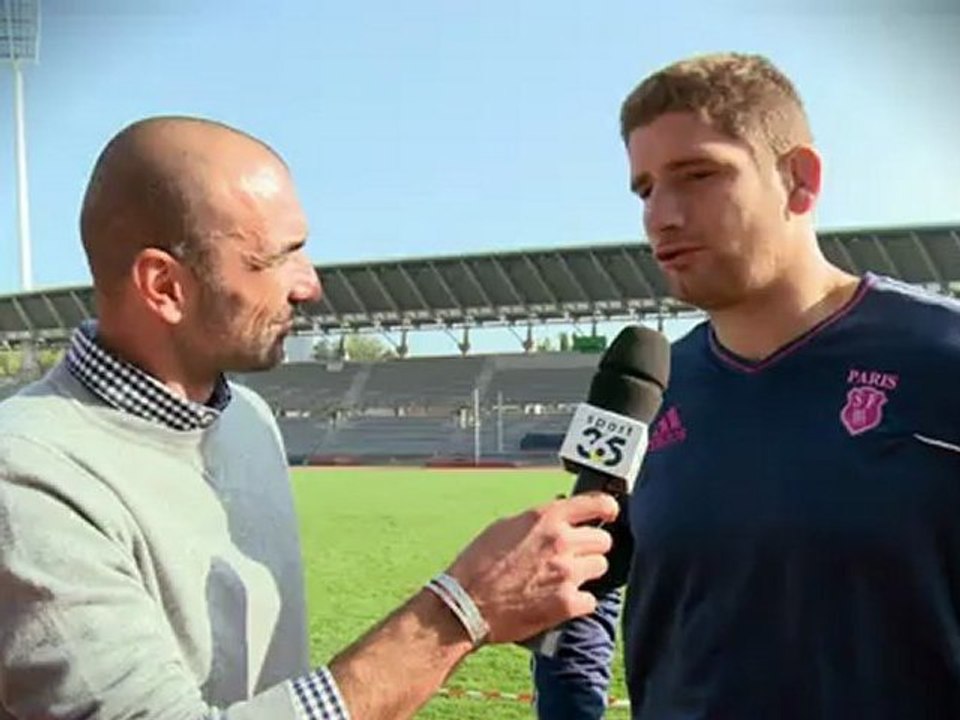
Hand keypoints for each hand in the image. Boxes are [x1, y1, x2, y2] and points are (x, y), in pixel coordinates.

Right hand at [445, 493, 618, 643]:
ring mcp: (567, 572)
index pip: (596, 503)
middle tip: (574, 557)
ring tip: (563, 580)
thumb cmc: (477, 564)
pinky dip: (578, 603)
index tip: (609, 514)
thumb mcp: (504, 527)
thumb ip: (537, 521)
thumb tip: (558, 519)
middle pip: (603, 540)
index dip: (607, 508)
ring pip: (600, 567)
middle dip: (591, 547)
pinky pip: (591, 600)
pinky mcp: (568, 603)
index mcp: (545, 517)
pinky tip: (559, 602)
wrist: (466, 604)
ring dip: (586, 573)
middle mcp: (561, 541)